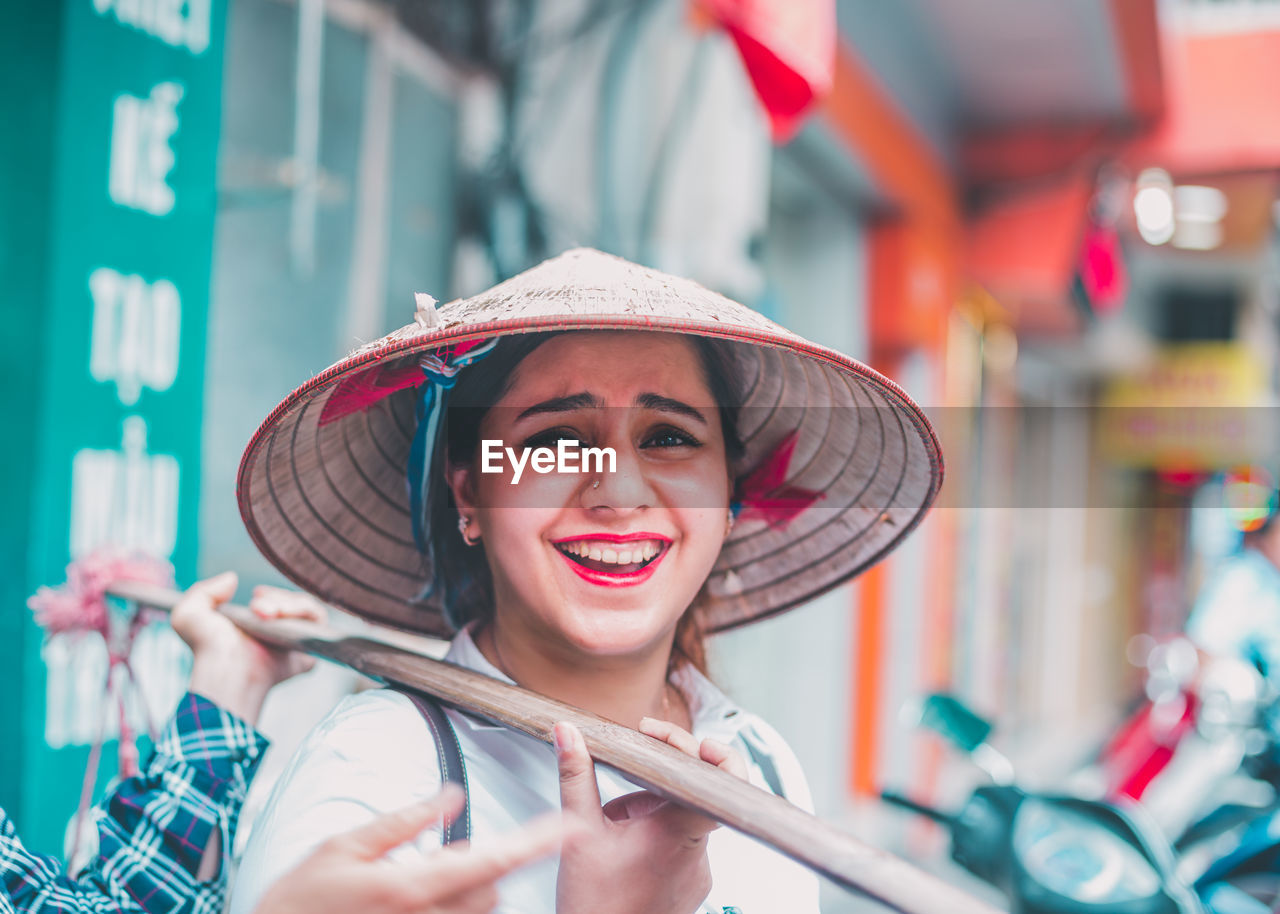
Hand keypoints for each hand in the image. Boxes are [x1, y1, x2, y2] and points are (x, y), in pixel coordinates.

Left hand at [172, 573, 325, 724]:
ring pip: (309, 613)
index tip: (255, 594)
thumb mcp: (189, 615)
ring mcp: (291, 649)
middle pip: (296, 605)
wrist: (225, 667)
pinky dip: (310, 618)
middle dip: (279, 598)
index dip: (273, 595)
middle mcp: (276, 640)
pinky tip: (287, 619)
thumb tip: (232, 578)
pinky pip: (321, 631)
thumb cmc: (206, 648)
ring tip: (270, 613)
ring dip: (291, 604)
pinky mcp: (303, 659)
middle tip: (259, 607)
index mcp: (256, 631)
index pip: (280, 605)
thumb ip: (203, 590)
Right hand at [254, 785, 565, 913]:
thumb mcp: (344, 847)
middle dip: (488, 864)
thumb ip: (404, 822)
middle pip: (493, 890)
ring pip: (478, 911)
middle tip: (445, 852)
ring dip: (471, 889)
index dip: (537, 842)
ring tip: (418, 881)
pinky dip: (453, 905)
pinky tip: (411, 899)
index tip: (571, 827)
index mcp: (411, 887)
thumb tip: (450, 795)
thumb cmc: (299, 902)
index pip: (493, 860)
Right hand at [554, 718, 747, 913]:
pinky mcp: (692, 885)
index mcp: (676, 833)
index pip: (721, 782)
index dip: (712, 753)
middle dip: (656, 775)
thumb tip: (569, 736)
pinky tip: (627, 847)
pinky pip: (681, 844)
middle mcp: (696, 854)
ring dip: (652, 809)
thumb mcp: (579, 833)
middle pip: (692, 792)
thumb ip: (576, 775)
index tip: (684, 740)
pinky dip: (657, 835)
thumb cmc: (594, 908)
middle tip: (628, 763)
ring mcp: (698, 873)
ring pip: (683, 818)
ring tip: (615, 826)